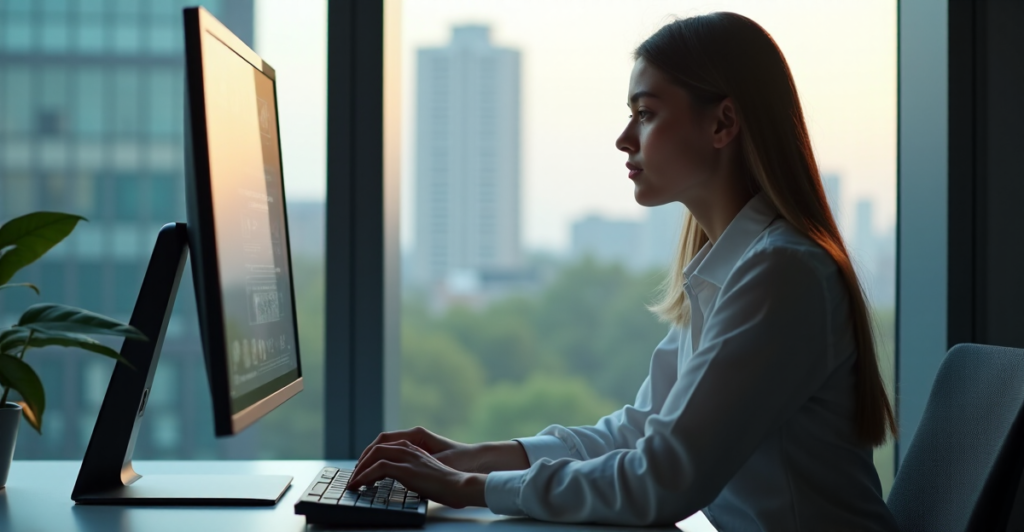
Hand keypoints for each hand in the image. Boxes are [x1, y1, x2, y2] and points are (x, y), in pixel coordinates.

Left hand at [355, 426, 528, 473]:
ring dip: (360, 468)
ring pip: (375, 454)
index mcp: (415, 448)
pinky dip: (364, 476)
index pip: (386, 445)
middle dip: (362, 460)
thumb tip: (402, 483)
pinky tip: (359, 485)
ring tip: (354, 482)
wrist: (460, 485)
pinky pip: (378, 467)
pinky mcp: (406, 468)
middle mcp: (410, 448)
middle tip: (355, 475)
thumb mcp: (426, 474)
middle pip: (377, 446)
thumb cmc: (447, 484)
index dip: (371, 456)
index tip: (363, 470)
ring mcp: (408, 456)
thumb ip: (413, 473)